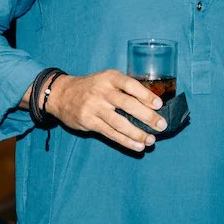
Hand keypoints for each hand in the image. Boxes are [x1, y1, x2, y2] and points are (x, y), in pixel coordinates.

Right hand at [45, 70, 165, 152]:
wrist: (61, 94)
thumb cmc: (92, 87)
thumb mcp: (106, 79)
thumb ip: (124, 88)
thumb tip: (151, 103)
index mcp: (110, 77)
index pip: (130, 85)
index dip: (145, 94)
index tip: (159, 104)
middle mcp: (102, 91)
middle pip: (127, 105)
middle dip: (147, 116)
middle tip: (161, 125)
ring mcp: (94, 107)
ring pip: (119, 123)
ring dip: (137, 133)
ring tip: (151, 140)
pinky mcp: (89, 122)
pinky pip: (110, 133)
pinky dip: (125, 141)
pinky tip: (137, 146)